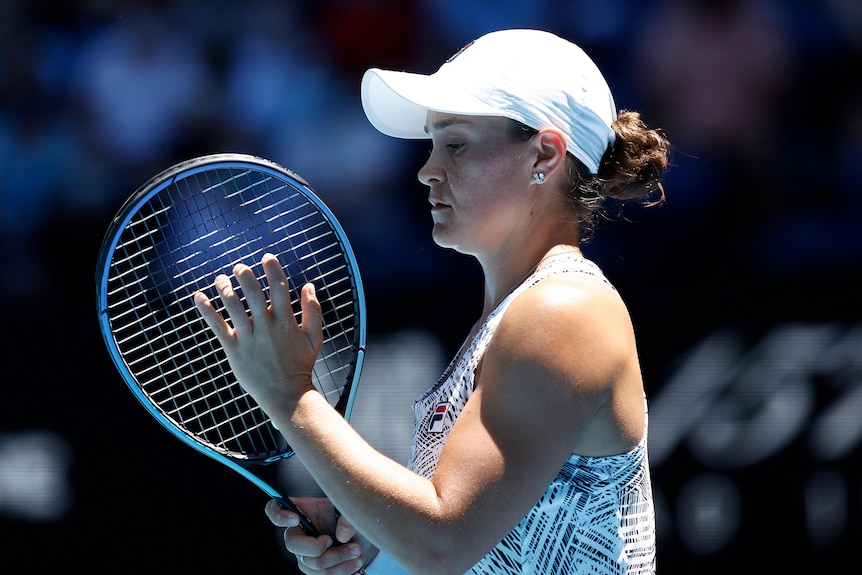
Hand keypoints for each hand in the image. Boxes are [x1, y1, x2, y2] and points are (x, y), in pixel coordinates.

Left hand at [193, 253, 322, 413]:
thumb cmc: (300, 365)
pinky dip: (207, 310)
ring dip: (225, 288)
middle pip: (253, 293)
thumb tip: (309, 286)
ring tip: (221, 278)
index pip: (279, 288)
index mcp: (286, 322)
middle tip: (239, 267)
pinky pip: (217, 327)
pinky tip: (199, 297)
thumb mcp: (314, 338)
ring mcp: (249, 339)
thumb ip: (313, 310)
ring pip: (233, 307)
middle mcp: (266, 328)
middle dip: (245, 275)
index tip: (267, 257)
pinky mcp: (234, 350)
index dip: (273, 270)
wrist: (285, 395)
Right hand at [266, 498, 377, 573]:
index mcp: (303, 510)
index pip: (275, 509)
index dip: (278, 515)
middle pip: (292, 544)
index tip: (296, 519)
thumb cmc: (352, 518)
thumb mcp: (353, 509)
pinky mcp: (314, 570)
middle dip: (316, 546)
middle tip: (332, 540)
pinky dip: (342, 569)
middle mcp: (299, 533)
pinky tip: (355, 561)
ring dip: (338, 558)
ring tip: (357, 550)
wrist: (363, 540)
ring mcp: (304, 554)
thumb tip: (341, 536)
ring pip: (313, 563)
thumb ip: (348, 517)